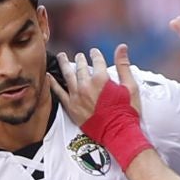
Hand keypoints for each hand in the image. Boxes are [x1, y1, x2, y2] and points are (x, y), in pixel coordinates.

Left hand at [49, 45, 154, 169]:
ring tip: (61, 57)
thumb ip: (123, 65)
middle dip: (80, 60)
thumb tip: (122, 47)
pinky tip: (48, 76)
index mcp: (101, 79)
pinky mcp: (71, 107)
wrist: (118, 132)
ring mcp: (77, 96)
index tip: (94, 52)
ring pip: (68, 76)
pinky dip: (53, 83)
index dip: (95, 55)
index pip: (97, 61)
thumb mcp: (130, 86)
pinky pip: (59, 93)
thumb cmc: (126, 111)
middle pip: (81, 67)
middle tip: (79, 56)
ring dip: (64, 65)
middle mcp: (86, 86)